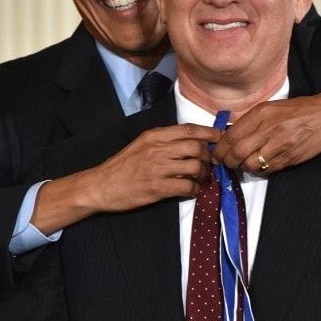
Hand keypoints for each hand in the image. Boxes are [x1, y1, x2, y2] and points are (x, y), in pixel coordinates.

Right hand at [32, 124, 222, 233]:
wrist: (100, 186)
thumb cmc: (122, 166)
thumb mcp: (141, 145)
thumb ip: (164, 142)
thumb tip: (191, 143)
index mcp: (154, 136)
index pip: (188, 129)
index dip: (209, 132)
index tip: (220, 136)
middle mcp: (157, 149)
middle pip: (196, 147)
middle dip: (208, 156)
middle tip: (209, 164)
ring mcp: (157, 168)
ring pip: (195, 166)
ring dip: (203, 174)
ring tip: (200, 179)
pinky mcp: (157, 188)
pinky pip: (186, 187)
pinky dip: (194, 190)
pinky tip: (191, 191)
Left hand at [212, 88, 320, 173]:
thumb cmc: (299, 110)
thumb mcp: (272, 107)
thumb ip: (252, 121)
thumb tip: (230, 136)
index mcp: (262, 113)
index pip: (232, 135)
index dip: (220, 148)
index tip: (217, 153)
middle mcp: (269, 128)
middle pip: (237, 152)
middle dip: (227, 161)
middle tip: (225, 163)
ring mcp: (281, 145)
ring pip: (250, 164)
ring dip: (242, 167)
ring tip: (242, 164)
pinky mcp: (290, 157)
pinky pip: (267, 169)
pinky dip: (259, 170)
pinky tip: (259, 164)